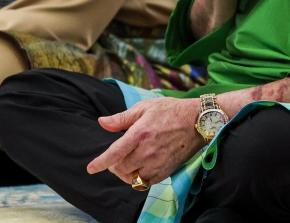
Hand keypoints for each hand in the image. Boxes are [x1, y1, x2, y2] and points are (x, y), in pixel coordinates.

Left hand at [87, 97, 204, 186]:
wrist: (198, 121)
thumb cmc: (171, 111)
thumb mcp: (145, 107)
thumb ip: (122, 118)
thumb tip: (101, 122)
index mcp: (140, 133)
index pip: (114, 153)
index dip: (100, 162)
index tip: (91, 168)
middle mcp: (147, 150)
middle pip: (121, 168)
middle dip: (114, 165)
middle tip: (118, 157)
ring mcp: (157, 162)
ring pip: (132, 178)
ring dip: (126, 172)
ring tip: (130, 162)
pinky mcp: (166, 170)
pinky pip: (146, 182)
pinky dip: (140, 178)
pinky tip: (142, 167)